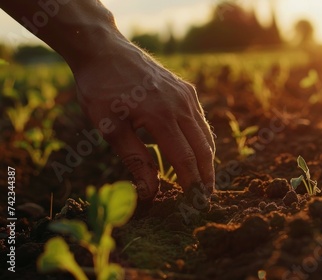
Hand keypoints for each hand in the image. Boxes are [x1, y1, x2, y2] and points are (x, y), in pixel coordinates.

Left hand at [72, 40, 214, 201]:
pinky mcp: (186, 89)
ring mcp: (186, 95)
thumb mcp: (109, 127)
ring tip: (203, 180)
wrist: (104, 49)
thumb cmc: (101, 89)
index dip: (191, 184)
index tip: (193, 204)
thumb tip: (151, 191)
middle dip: (206, 176)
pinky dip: (201, 140)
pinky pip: (199, 119)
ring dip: (206, 159)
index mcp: (161, 116)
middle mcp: (181, 105)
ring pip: (205, 134)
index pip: (185, 159)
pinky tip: (195, 150)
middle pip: (203, 149)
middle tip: (205, 199)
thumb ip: (134, 159)